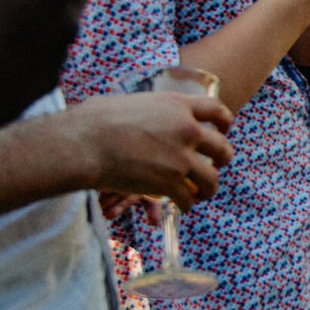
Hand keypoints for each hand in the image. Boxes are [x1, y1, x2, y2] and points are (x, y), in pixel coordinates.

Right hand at [72, 90, 233, 208]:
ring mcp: (181, 157)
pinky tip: (182, 206)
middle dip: (221, 160)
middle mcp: (187, 130)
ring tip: (201, 194)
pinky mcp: (171, 182)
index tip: (224, 131)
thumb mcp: (134, 103)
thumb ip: (152, 111)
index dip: (225, 123)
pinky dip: (188, 205)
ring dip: (209, 189)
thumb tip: (147, 114)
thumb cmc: (96, 120)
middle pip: (223, 148)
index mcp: (178, 106)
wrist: (84, 143)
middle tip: (213, 167)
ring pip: (212, 179)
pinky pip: (190, 198)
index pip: (217, 111)